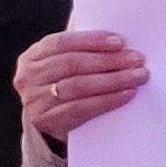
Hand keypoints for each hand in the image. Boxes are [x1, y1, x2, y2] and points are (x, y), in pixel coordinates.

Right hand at [16, 29, 148, 141]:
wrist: (52, 126)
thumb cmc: (66, 86)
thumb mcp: (64, 67)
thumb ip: (82, 53)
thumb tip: (120, 43)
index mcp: (31, 57)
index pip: (61, 43)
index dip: (91, 40)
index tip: (120, 42)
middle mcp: (28, 78)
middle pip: (71, 64)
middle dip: (108, 60)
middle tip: (137, 59)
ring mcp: (34, 100)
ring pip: (78, 86)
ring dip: (113, 80)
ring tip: (138, 76)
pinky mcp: (46, 121)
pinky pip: (81, 108)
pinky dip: (107, 100)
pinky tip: (127, 94)